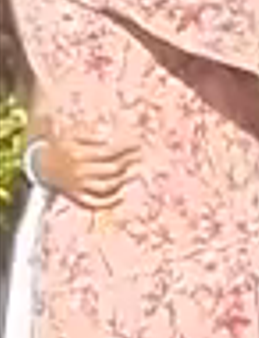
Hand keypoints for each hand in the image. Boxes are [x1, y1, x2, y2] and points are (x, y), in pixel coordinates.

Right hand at [31, 97, 132, 211]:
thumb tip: (109, 137)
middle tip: (139, 156)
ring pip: (106, 187)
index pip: (108, 152)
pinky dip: (109, 202)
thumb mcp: (72, 134)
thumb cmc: (60, 145)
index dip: (125, 148)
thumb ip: (91, 134)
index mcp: (77, 154)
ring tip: (135, 171)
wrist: (40, 164)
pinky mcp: (75, 197)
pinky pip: (94, 203)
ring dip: (123, 180)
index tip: (137, 144)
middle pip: (110, 170)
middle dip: (128, 162)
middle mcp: (78, 172)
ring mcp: (77, 187)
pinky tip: (122, 194)